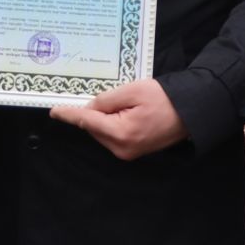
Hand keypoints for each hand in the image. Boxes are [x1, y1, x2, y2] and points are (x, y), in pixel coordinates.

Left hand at [49, 78, 187, 160]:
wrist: (191, 112)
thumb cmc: (165, 98)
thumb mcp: (133, 91)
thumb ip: (106, 100)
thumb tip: (88, 108)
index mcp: (120, 133)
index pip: (86, 121)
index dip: (69, 114)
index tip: (53, 111)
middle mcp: (121, 148)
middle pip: (93, 128)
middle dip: (91, 112)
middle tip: (107, 95)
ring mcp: (127, 153)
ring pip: (101, 132)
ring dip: (102, 118)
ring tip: (124, 103)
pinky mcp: (133, 152)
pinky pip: (112, 136)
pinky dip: (111, 124)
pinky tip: (123, 111)